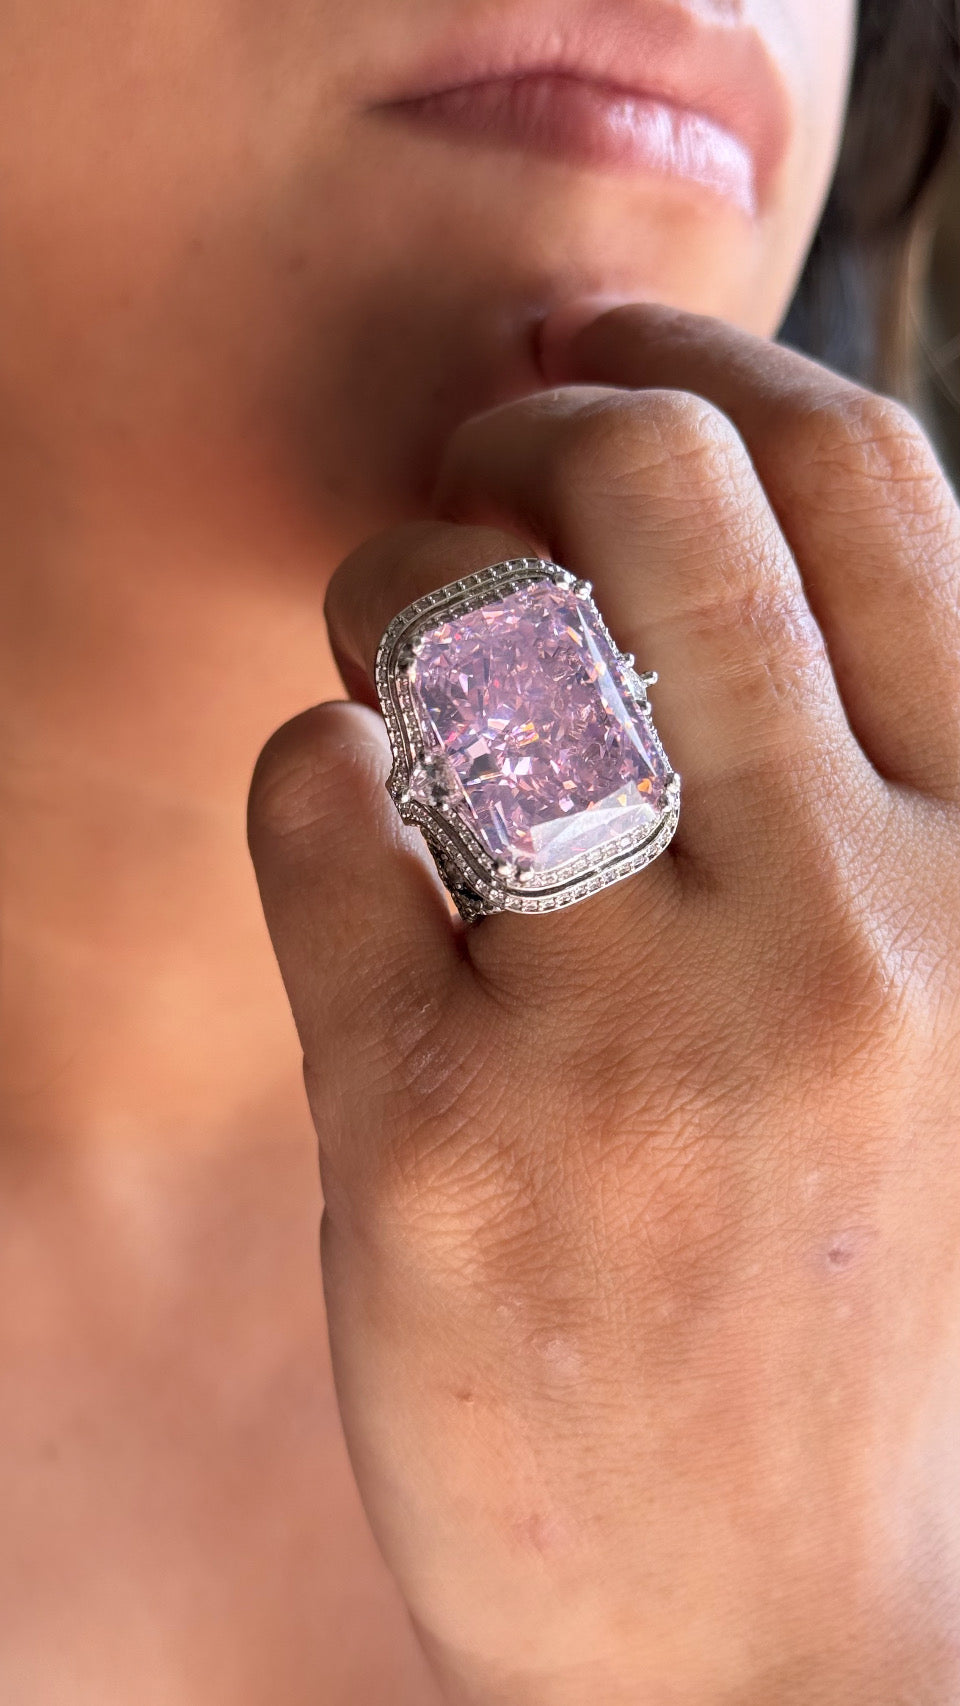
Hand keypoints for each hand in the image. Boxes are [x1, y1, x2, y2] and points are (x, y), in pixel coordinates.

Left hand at [248, 305, 959, 1704]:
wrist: (786, 1653)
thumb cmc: (863, 1311)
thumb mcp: (948, 1024)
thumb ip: (871, 792)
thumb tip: (694, 550)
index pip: (869, 488)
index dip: (717, 359)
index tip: (613, 354)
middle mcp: (837, 930)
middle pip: (659, 498)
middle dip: (534, 418)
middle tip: (477, 456)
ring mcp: (630, 1035)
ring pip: (457, 628)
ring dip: (389, 575)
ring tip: (386, 639)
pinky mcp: (433, 1137)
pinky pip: (319, 808)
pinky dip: (309, 764)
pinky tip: (350, 826)